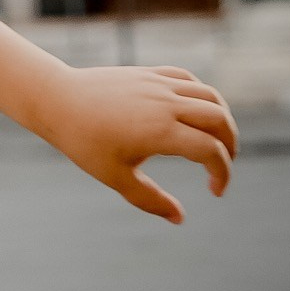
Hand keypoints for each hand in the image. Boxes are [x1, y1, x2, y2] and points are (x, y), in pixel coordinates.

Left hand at [43, 63, 237, 222]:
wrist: (58, 100)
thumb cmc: (84, 142)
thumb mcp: (117, 178)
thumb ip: (151, 200)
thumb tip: (180, 218)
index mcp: (160, 131)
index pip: (211, 151)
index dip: (223, 173)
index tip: (215, 191)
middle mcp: (165, 103)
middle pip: (220, 119)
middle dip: (231, 145)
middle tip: (224, 165)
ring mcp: (158, 84)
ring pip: (209, 95)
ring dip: (222, 118)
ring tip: (216, 140)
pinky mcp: (149, 72)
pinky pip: (188, 79)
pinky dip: (202, 95)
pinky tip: (196, 112)